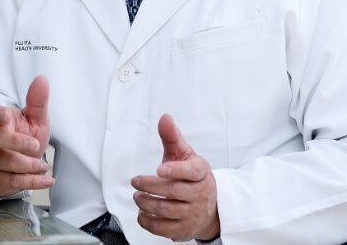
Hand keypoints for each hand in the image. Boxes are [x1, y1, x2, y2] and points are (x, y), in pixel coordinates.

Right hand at [0, 75, 53, 196]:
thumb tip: (42, 79)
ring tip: (43, 165)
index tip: (5, 115)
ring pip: (6, 163)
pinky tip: (46, 179)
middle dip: (16, 143)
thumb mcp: (33, 119)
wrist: (15, 166)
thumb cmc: (23, 136)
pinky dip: (33, 182)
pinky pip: (12, 182)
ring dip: (29, 166)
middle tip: (36, 147)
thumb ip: (37, 102)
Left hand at [131, 114, 219, 241]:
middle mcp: (200, 194)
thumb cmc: (191, 176)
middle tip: (136, 182)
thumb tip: (165, 118)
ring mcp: (193, 213)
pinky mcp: (184, 229)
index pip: (192, 171)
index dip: (175, 170)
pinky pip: (164, 229)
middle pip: (174, 191)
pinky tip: (142, 213)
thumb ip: (172, 137)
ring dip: (146, 203)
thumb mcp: (184, 154)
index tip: (159, 169)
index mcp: (201, 173)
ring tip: (137, 197)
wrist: (210, 206)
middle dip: (150, 186)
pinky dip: (149, 222)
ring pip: (167, 210)